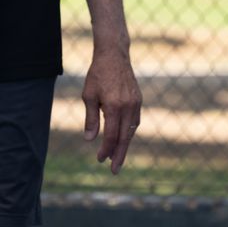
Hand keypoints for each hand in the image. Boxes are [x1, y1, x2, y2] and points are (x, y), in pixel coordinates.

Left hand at [82, 46, 142, 173]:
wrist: (114, 56)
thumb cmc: (98, 74)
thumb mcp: (89, 96)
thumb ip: (91, 118)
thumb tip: (90, 139)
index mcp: (114, 106)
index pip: (111, 135)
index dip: (106, 150)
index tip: (100, 160)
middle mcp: (128, 107)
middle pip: (124, 138)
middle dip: (119, 155)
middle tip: (114, 171)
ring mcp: (136, 103)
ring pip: (131, 131)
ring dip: (125, 146)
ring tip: (118, 158)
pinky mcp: (138, 100)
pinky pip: (135, 121)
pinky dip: (129, 132)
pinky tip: (123, 138)